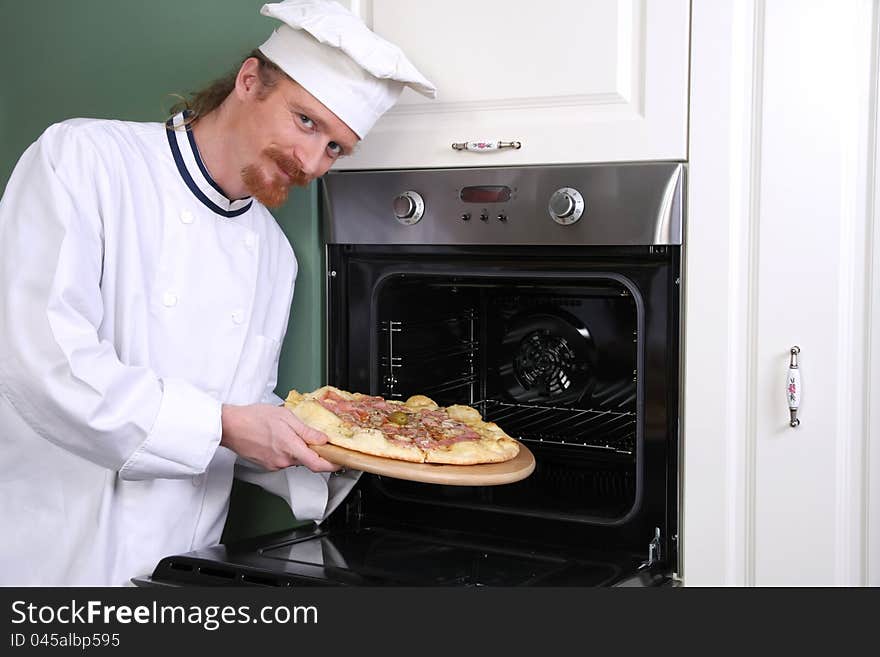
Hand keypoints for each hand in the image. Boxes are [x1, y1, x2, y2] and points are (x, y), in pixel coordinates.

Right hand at [219, 403, 339, 472]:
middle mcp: (283, 460)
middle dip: (313, 451)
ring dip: (298, 450)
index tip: (340, 462)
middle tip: (312, 437)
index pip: (318, 464)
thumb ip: (306, 431)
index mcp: (290, 447)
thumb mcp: (285, 417)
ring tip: (287, 433)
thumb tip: (322, 440)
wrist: (229, 426)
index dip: (332, 465)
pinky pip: (284, 460)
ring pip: (295, 460)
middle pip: (308, 461)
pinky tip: (278, 439)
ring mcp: (274, 464)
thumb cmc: (253, 418)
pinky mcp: (267, 465)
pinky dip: (287, 451)